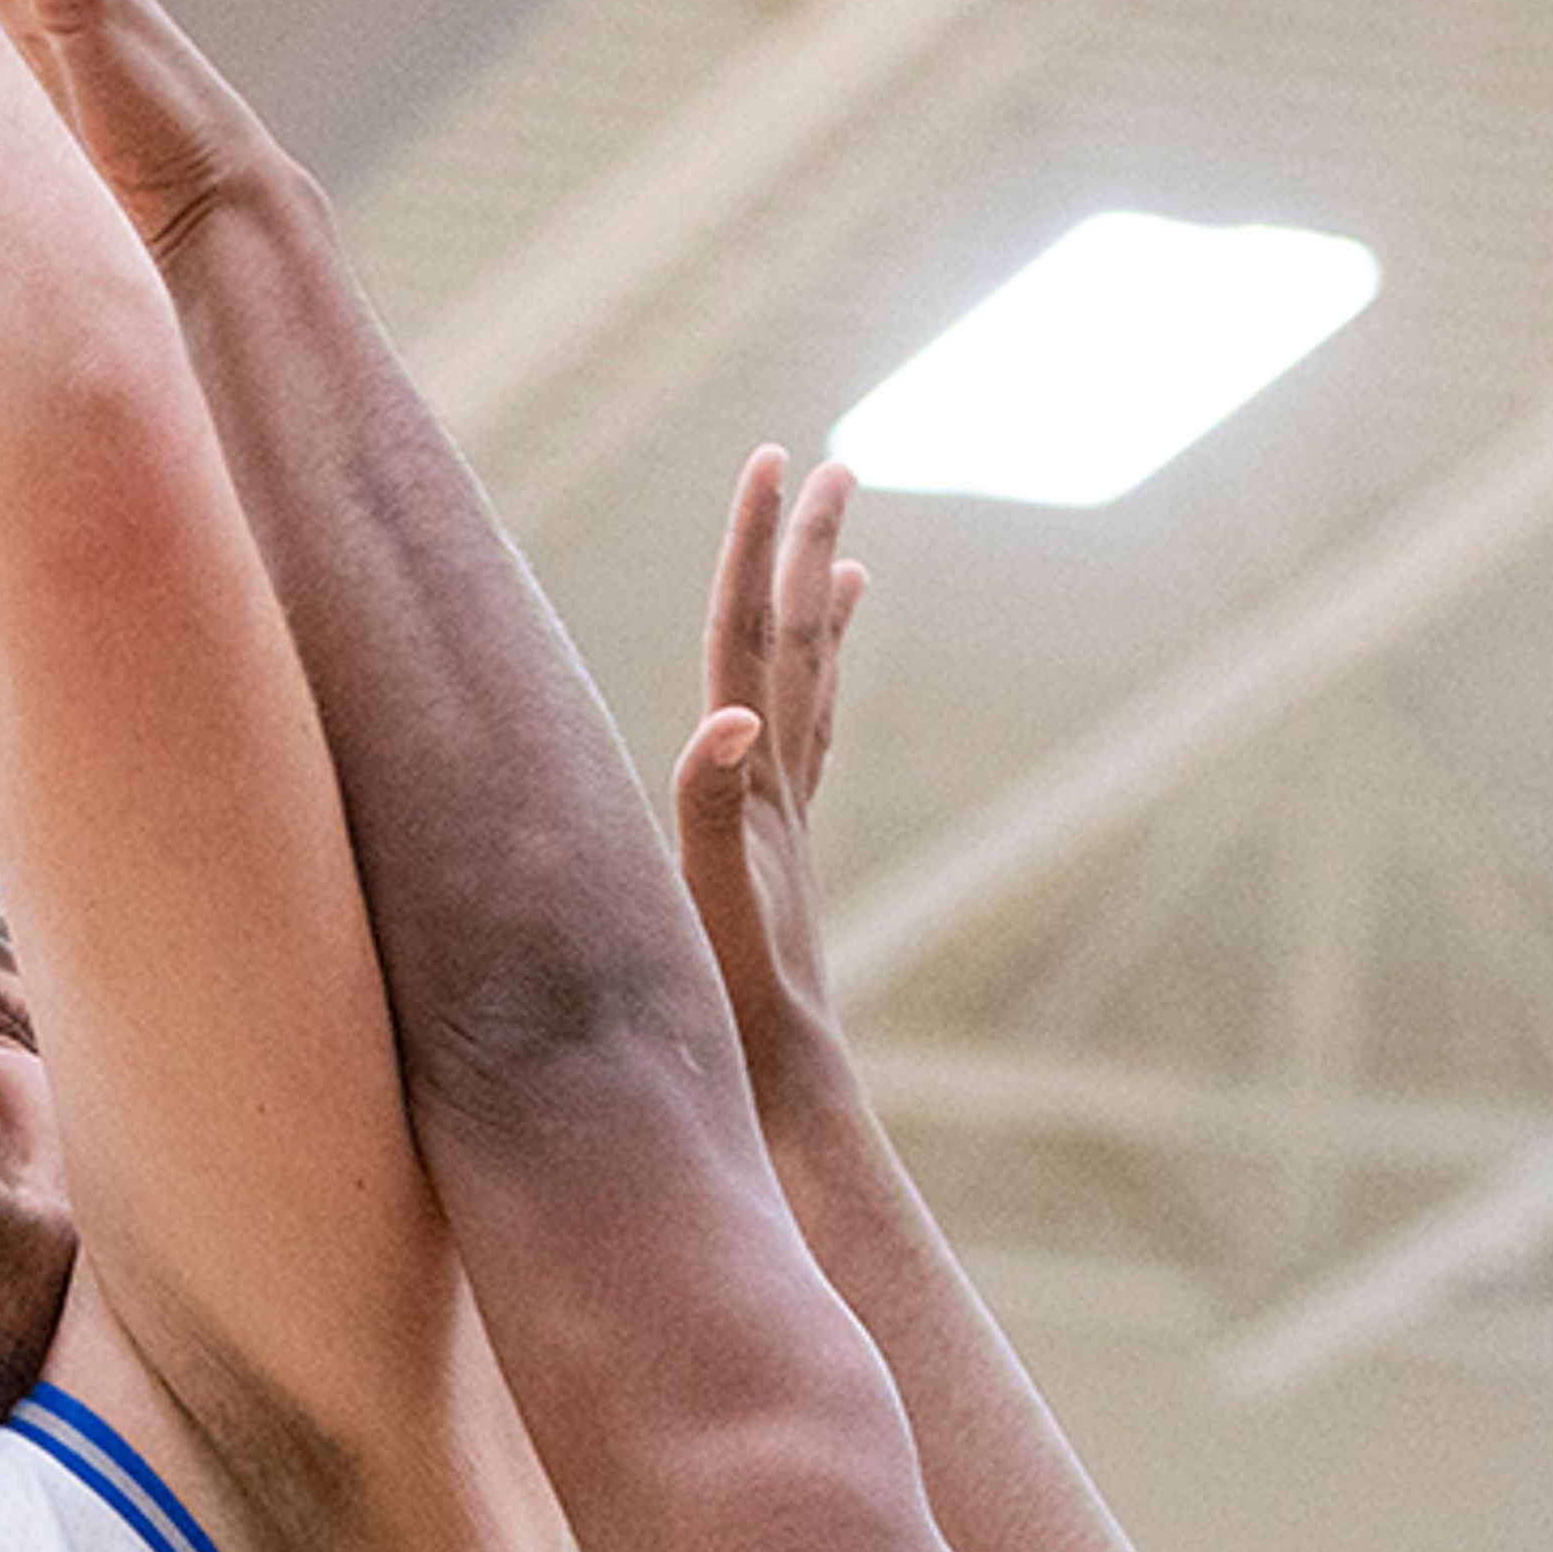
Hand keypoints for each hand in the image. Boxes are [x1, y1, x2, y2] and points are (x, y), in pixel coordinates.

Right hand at [672, 446, 866, 1062]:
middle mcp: (778, 784)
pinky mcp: (781, 857)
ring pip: (809, 688)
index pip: (748, 634)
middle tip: (832, 464)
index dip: (756, 545)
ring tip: (843, 550)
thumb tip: (732, 719)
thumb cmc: (737, 1011)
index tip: (778, 460)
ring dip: (820, 611)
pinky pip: (805, 749)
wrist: (789, 1091)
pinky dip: (813, 697)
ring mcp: (786, 818)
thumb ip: (711, 809)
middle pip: (795, 639)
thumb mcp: (709, 904)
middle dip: (804, 546)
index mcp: (752, 778)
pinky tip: (806, 692)